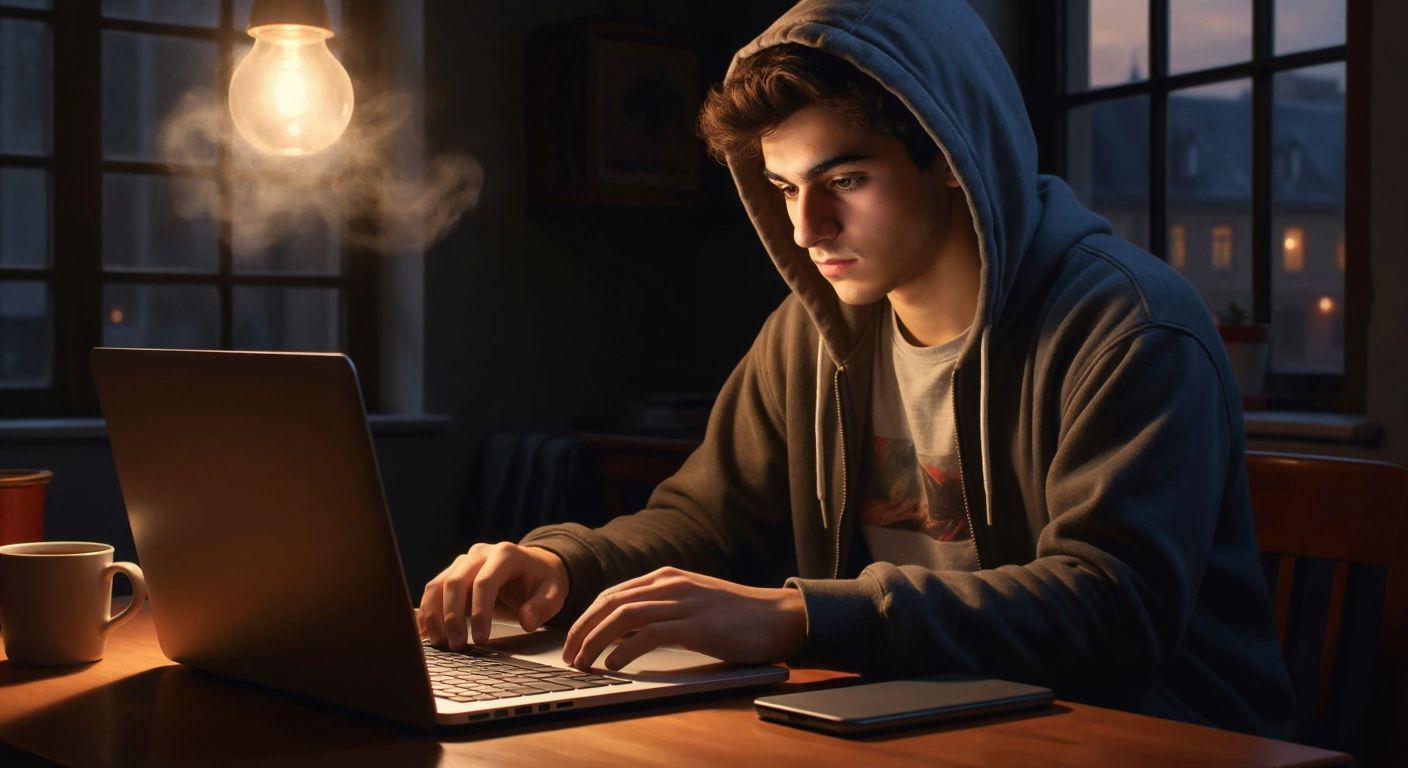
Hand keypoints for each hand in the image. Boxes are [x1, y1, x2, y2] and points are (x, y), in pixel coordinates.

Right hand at [418, 542, 567, 648]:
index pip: (485, 582)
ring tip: (439, 643)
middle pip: (456, 582)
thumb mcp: (553, 593)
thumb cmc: (542, 581)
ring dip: (434, 616)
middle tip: (457, 646)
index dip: (480, 612)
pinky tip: (425, 632)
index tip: (481, 639)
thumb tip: (527, 621)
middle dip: (453, 617)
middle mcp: (480, 554)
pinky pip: (433, 590)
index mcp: (506, 554)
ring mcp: (463, 562)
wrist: (534, 567)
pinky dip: (427, 611)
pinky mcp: (453, 573)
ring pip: (438, 585)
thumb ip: (542, 607)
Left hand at [562, 567, 805, 670]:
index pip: (613, 593)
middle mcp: (671, 584)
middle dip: (583, 629)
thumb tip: (624, 633)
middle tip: (569, 654)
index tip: (574, 639)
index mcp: (667, 578)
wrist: (779, 617)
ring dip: (596, 640)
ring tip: (583, 662)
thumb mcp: (692, 605)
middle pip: (610, 602)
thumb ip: (661, 611)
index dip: (587, 617)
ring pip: (623, 616)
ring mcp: (684, 603)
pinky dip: (625, 649)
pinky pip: (649, 634)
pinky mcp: (696, 625)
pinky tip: (614, 664)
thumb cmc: (737, 617)